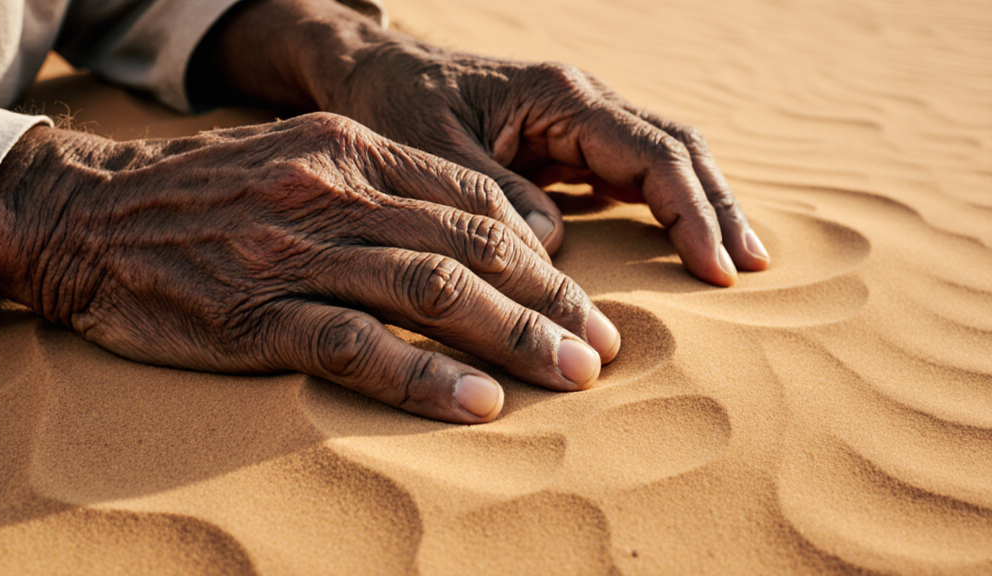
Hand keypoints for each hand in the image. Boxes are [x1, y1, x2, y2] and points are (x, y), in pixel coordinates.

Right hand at [0, 114, 619, 422]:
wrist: (89, 212)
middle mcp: (331, 194)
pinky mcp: (254, 314)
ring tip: (569, 373)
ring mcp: (292, 255)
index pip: (474, 202)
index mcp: (351, 150)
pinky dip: (423, 376)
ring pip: (428, 293)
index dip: (541, 256)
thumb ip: (379, 189)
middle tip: (601, 347)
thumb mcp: (299, 158)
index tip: (581, 300)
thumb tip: (471, 235)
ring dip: (511, 336)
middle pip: (469, 248)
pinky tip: (477, 402)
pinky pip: (355, 347)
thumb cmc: (207, 193)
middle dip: (549, 300)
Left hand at [195, 0, 770, 286]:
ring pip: (664, 158)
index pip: (652, 152)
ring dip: (702, 207)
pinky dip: (666, 207)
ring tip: (733, 263)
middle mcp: (582, 103)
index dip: (692, 211)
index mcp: (560, 97)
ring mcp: (579, 121)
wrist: (375, 68)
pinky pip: (633, 172)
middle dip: (718, 208)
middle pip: (677, 149)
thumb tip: (553, 249)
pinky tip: (682, 244)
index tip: (716, 269)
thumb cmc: (398, 101)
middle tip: (751, 269)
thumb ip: (493, 197)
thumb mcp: (433, 150)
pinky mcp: (567, 142)